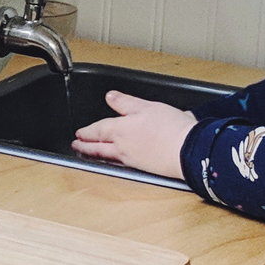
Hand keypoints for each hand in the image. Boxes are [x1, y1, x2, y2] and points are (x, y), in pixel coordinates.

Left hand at [70, 92, 195, 178]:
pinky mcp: (142, 168)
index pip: (97, 130)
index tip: (78, 133)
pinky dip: (111, 162)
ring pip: (106, 157)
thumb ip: (125, 102)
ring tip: (88, 155)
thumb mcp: (146, 106)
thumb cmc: (171, 128)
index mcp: (120, 130)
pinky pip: (119, 164)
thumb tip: (110, 96)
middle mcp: (121, 147)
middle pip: (97, 147)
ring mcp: (131, 160)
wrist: (189, 151)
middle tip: (76, 145)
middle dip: (84, 146)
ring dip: (95, 155)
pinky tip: (113, 162)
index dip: (86, 131)